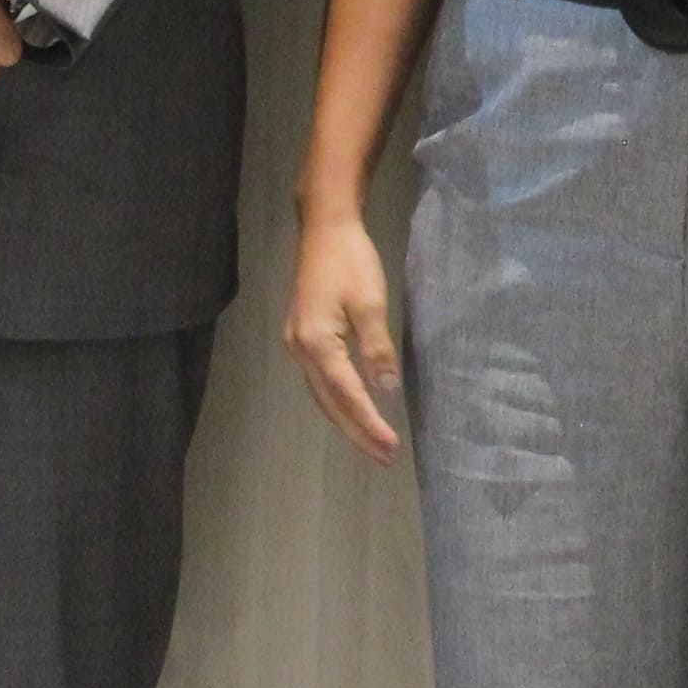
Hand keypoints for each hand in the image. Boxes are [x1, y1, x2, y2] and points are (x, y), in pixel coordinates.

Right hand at [284, 211, 409, 466]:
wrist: (324, 229)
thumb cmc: (350, 260)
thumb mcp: (371, 302)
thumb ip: (377, 348)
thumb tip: (386, 389)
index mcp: (316, 342)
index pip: (346, 394)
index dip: (368, 424)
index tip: (390, 447)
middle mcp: (300, 350)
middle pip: (329, 403)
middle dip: (357, 432)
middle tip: (384, 458)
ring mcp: (296, 345)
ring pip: (322, 395)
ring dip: (346, 421)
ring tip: (372, 444)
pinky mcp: (302, 338)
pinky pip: (320, 381)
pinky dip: (337, 401)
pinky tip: (352, 410)